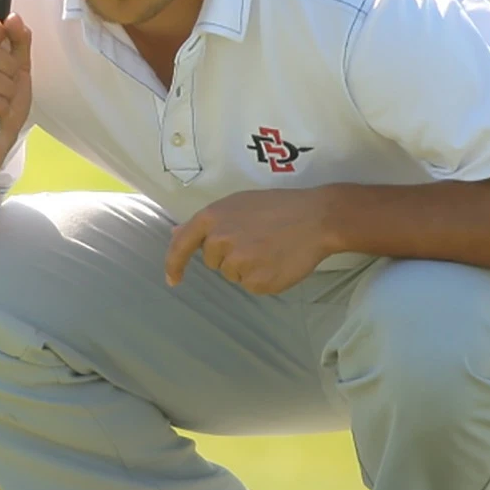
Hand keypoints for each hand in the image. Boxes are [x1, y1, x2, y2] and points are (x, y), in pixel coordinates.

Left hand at [165, 188, 342, 294]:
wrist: (316, 218)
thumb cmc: (278, 207)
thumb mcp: (238, 204)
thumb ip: (207, 222)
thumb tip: (176, 232)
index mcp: (212, 217)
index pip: (181, 245)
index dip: (174, 265)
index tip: (173, 279)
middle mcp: (220, 240)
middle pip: (214, 262)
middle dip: (230, 255)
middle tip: (257, 239)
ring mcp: (238, 262)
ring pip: (233, 274)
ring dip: (247, 267)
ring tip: (270, 248)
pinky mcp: (256, 281)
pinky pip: (251, 286)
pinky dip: (263, 278)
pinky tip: (277, 261)